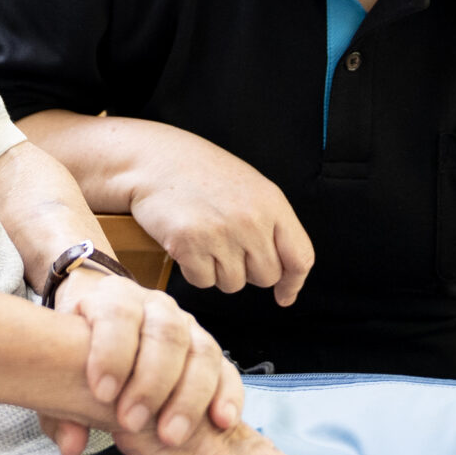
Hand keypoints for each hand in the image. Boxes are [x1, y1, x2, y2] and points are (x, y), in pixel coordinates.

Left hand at [49, 269, 242, 454]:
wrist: (106, 322)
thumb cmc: (80, 351)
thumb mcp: (60, 372)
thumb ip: (60, 409)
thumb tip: (73, 445)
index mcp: (114, 298)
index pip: (118, 314)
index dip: (111, 352)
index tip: (102, 393)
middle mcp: (155, 306)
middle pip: (165, 334)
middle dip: (151, 381)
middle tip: (133, 421)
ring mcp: (188, 326)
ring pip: (201, 351)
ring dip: (189, 396)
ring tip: (171, 435)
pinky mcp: (209, 350)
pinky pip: (227, 369)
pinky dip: (227, 395)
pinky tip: (221, 421)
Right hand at [129, 132, 315, 304]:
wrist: (156, 159)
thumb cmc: (201, 172)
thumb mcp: (250, 188)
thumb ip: (271, 224)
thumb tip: (286, 275)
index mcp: (271, 203)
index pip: (300, 257)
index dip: (293, 283)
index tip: (285, 294)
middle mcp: (250, 220)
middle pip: (266, 277)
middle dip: (248, 270)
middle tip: (228, 245)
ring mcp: (220, 233)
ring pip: (233, 284)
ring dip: (218, 271)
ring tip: (206, 238)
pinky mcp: (189, 245)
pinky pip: (203, 281)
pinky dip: (194, 270)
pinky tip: (188, 243)